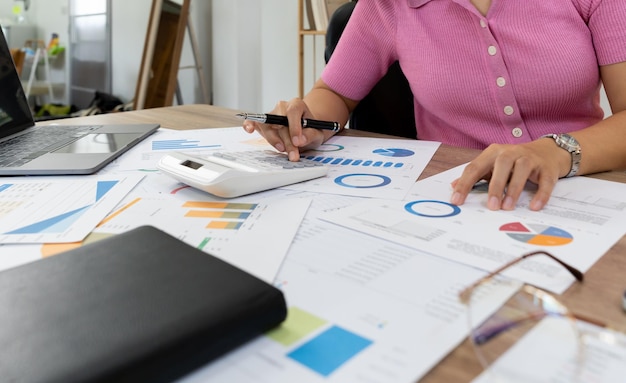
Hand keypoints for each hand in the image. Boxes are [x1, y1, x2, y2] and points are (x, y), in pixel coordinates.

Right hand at [242, 98, 325, 160]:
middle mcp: (282, 107)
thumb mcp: (317, 134)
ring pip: (268, 126)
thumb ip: (310, 135)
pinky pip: (254, 122)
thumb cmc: (311, 130)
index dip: (294, 127)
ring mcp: (272, 115)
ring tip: (283, 150)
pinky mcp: (264, 123)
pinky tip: (249, 129)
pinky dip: (250, 125)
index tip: (297, 142)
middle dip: (287, 141)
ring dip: (274, 140)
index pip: (293, 112)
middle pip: (280, 122)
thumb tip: (299, 141)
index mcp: (297, 105)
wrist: (306, 132)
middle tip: (294, 155)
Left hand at [450, 139, 568, 210]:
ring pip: (521, 170)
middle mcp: (511, 152)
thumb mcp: (492, 166)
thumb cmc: (513, 162)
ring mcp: (530, 158)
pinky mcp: (547, 168)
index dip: (464, 184)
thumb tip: (453, 186)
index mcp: (493, 152)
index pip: (475, 167)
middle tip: (491, 206)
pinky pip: (545, 181)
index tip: (457, 201)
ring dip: (514, 189)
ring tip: (508, 207)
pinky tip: (534, 206)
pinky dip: (541, 194)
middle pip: (501, 165)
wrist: (547, 151)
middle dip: (495, 186)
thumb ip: (475, 175)